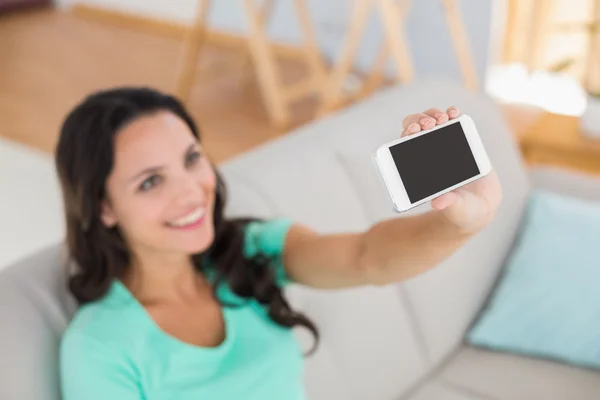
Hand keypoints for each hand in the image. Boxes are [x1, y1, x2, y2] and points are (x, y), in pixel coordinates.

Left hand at [401, 107, 501, 232]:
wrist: (481, 206)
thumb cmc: (461, 211)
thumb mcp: (455, 209)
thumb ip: (448, 204)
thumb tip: (437, 202)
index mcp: (417, 169)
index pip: (403, 146)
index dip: (405, 136)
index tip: (412, 132)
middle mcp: (426, 154)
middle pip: (415, 129)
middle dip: (418, 121)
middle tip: (428, 125)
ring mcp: (443, 144)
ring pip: (431, 121)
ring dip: (433, 115)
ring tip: (442, 119)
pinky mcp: (461, 140)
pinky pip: (452, 121)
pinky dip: (452, 113)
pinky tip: (454, 113)